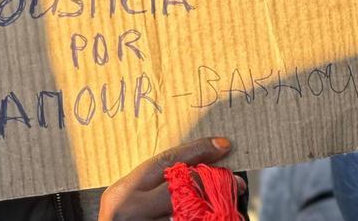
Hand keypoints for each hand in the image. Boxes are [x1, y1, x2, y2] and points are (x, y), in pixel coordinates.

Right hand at [98, 137, 243, 220]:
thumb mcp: (128, 200)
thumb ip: (152, 185)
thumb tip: (193, 168)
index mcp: (123, 192)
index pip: (165, 161)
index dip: (197, 150)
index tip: (222, 144)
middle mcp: (132, 209)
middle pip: (182, 185)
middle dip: (211, 180)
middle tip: (234, 180)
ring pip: (190, 212)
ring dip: (213, 206)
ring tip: (227, 202)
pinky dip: (203, 219)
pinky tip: (214, 216)